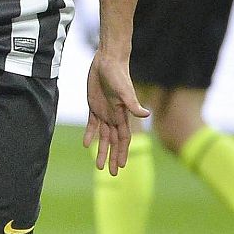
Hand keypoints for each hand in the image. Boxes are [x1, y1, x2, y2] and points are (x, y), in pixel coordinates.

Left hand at [83, 49, 149, 173]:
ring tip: (98, 166)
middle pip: (114, 142)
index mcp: (122, 115)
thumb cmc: (118, 73)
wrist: (109, 59)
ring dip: (101, 150)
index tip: (120, 167)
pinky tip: (86, 144)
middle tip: (110, 174)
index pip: (123, 139)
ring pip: (103, 136)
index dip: (122, 153)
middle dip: (112, 157)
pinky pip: (92, 124)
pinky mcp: (94, 105)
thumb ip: (133, 103)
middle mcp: (114, 116)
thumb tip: (146, 114)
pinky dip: (89, 134)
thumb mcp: (124, 89)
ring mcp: (104, 111)